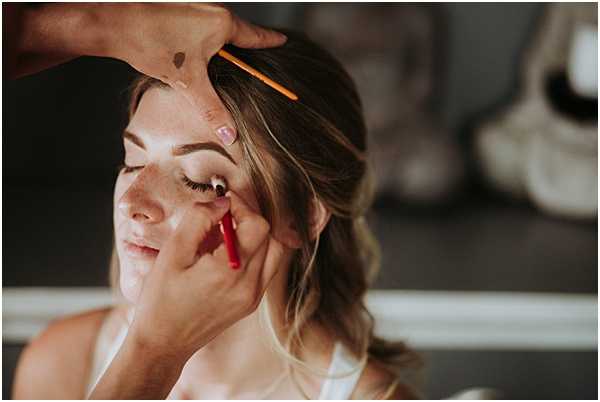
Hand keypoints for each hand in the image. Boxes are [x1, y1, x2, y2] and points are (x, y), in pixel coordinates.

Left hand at [106, 3, 286, 145]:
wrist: (113, 22)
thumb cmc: (152, 44)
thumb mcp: (188, 83)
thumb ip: (212, 108)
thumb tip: (230, 134)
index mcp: (222, 23)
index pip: (256, 36)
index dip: (270, 41)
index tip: (283, 41)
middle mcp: (212, 9)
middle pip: (238, 31)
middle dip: (247, 46)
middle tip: (257, 56)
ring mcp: (194, 5)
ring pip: (218, 27)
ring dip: (223, 43)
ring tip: (224, 61)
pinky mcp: (178, 7)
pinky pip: (202, 24)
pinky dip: (206, 37)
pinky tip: (194, 51)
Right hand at [127, 190, 285, 361]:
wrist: (162, 344)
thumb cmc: (161, 300)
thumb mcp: (172, 252)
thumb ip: (199, 220)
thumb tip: (222, 202)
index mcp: (230, 272)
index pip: (257, 225)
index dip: (242, 207)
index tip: (222, 202)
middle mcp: (249, 286)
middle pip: (269, 236)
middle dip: (248, 219)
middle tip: (222, 216)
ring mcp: (253, 297)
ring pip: (273, 252)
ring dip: (255, 236)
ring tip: (225, 234)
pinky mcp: (251, 303)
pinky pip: (265, 269)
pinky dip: (254, 253)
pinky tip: (226, 254)